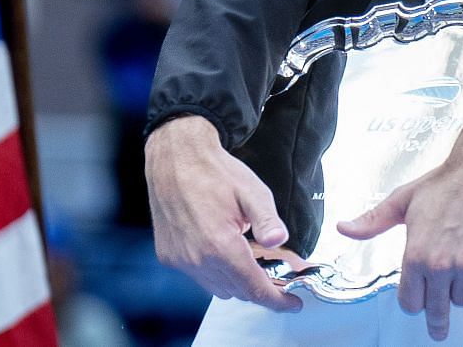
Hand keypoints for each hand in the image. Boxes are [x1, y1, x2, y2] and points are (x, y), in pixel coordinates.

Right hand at [146, 114, 302, 311]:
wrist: (176, 158)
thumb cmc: (215, 172)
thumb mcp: (252, 191)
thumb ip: (268, 220)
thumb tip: (280, 241)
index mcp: (219, 245)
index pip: (252, 286)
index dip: (275, 298)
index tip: (293, 303)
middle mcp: (196, 259)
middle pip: (237, 290)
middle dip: (262, 287)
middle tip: (283, 276)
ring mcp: (180, 260)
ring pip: (217, 287)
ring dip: (239, 281)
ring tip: (259, 262)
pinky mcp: (170, 256)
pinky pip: (200, 276)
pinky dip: (219, 272)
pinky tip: (230, 252)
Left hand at [337, 122, 462, 341]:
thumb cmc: (446, 180)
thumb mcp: (403, 200)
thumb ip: (373, 222)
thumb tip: (344, 229)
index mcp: (416, 255)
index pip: (410, 303)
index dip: (414, 301)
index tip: (420, 301)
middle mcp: (441, 266)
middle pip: (437, 310)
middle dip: (437, 318)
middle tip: (438, 331)